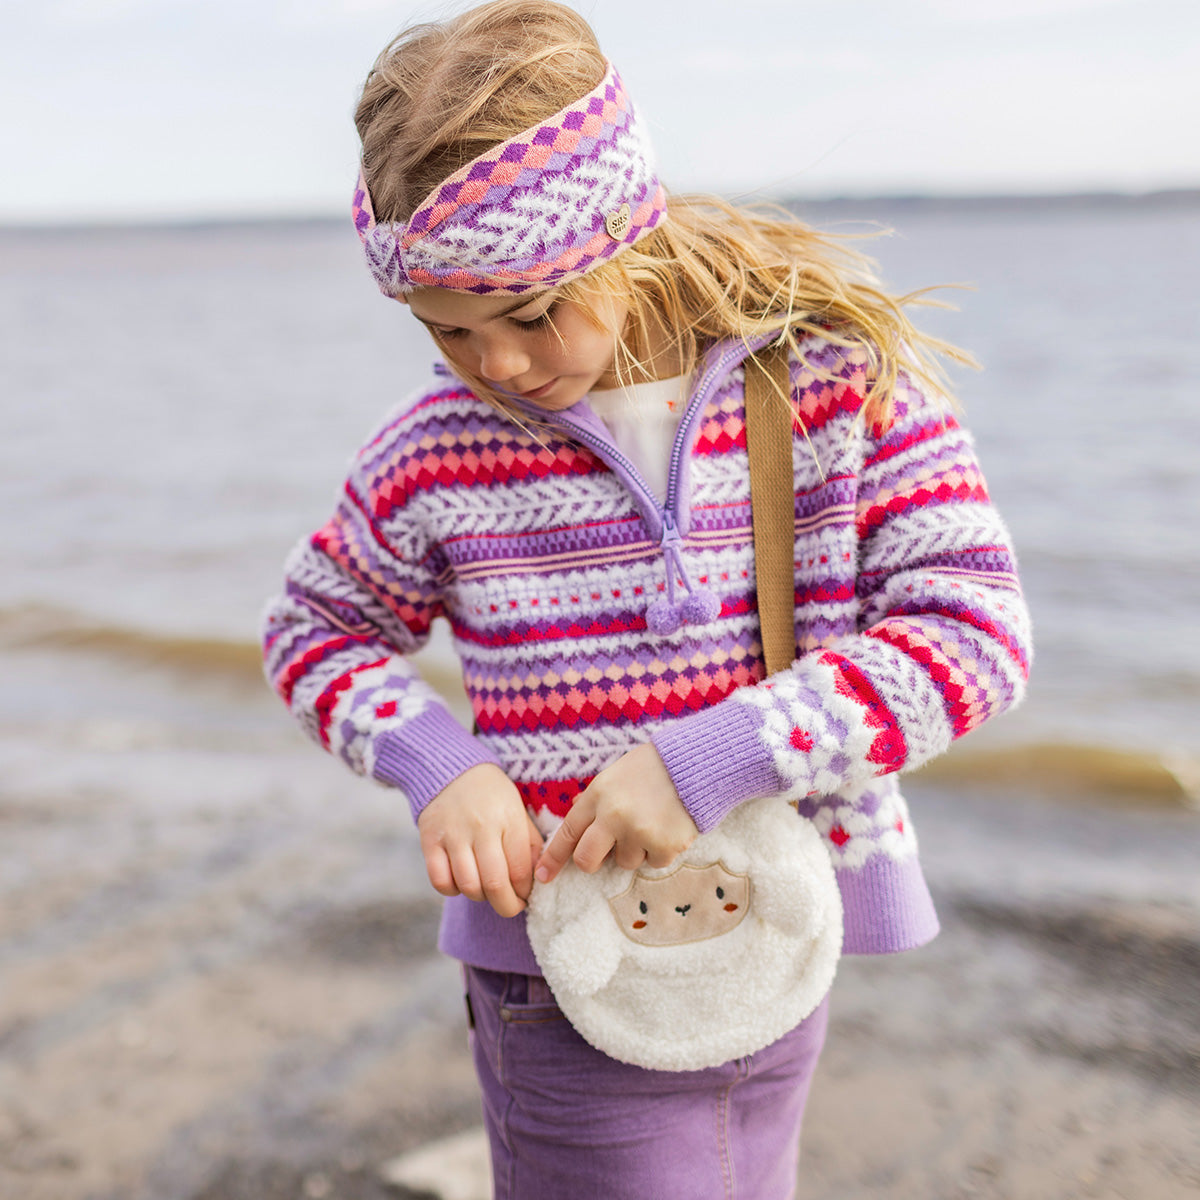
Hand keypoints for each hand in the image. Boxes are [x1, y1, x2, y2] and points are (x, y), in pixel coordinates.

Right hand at [417, 764, 543, 917]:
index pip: (520, 871)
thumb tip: (537, 880)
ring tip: (486, 890)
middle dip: (506, 906)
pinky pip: (440, 881)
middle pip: (495, 884)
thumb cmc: (492, 796)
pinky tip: (461, 881)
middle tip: (510, 907)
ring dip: (480, 897)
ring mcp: (453, 834)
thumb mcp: (518, 811)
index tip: (525, 896)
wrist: (452, 770)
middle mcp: (481, 827)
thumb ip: (529, 844)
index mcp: (509, 819)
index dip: (524, 893)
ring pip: (468, 886)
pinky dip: (452, 890)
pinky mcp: (429, 840)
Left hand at [534, 743, 696, 883]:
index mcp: (598, 795)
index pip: (568, 832)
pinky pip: (653, 863)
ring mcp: (639, 833)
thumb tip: (575, 817)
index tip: (542, 876)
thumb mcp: (614, 776)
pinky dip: (660, 850)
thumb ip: (594, 800)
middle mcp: (613, 816)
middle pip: (587, 860)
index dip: (553, 857)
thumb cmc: (652, 768)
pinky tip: (668, 826)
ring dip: (635, 849)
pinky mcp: (664, 846)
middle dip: (591, 862)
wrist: (696, 765)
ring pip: (625, 862)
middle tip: (605, 854)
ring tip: (651, 821)